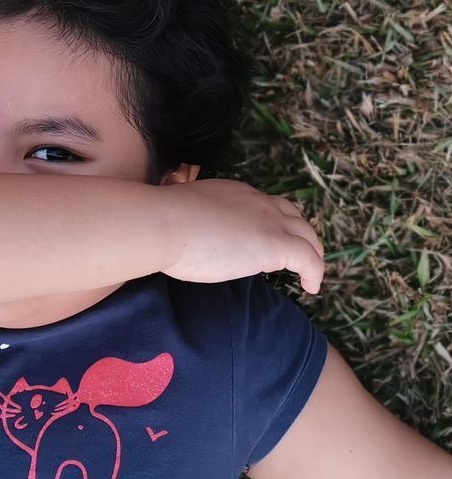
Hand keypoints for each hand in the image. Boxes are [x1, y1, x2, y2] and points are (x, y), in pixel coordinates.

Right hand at [158, 180, 324, 294]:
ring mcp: (268, 221)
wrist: (166, 223)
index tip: (269, 240)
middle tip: (298, 256)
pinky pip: (310, 259)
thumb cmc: (164, 220)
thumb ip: (197, 216)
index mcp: (236, 192)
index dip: (272, 222)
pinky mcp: (275, 245)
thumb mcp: (184, 210)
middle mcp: (257, 202)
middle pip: (293, 215)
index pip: (265, 204)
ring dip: (312, 253)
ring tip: (310, 273)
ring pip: (307, 234)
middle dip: (300, 234)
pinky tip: (310, 287)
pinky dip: (315, 272)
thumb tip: (189, 227)